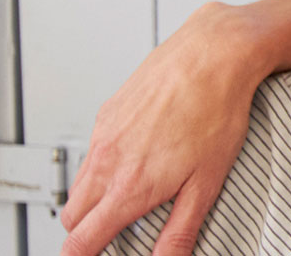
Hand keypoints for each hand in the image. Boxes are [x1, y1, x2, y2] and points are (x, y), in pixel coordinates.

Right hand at [58, 2, 274, 255]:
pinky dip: (105, 164)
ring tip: (131, 194)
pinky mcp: (107, 113)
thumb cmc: (217, 111)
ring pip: (80, 183)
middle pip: (73, 216)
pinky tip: (138, 156)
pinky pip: (93, 151)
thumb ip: (181, 229)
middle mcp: (107, 162)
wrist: (213, 54)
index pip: (80, 240)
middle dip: (87, 230)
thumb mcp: (208, 182)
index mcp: (128, 187)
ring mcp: (104, 135)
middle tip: (116, 231)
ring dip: (95, 197)